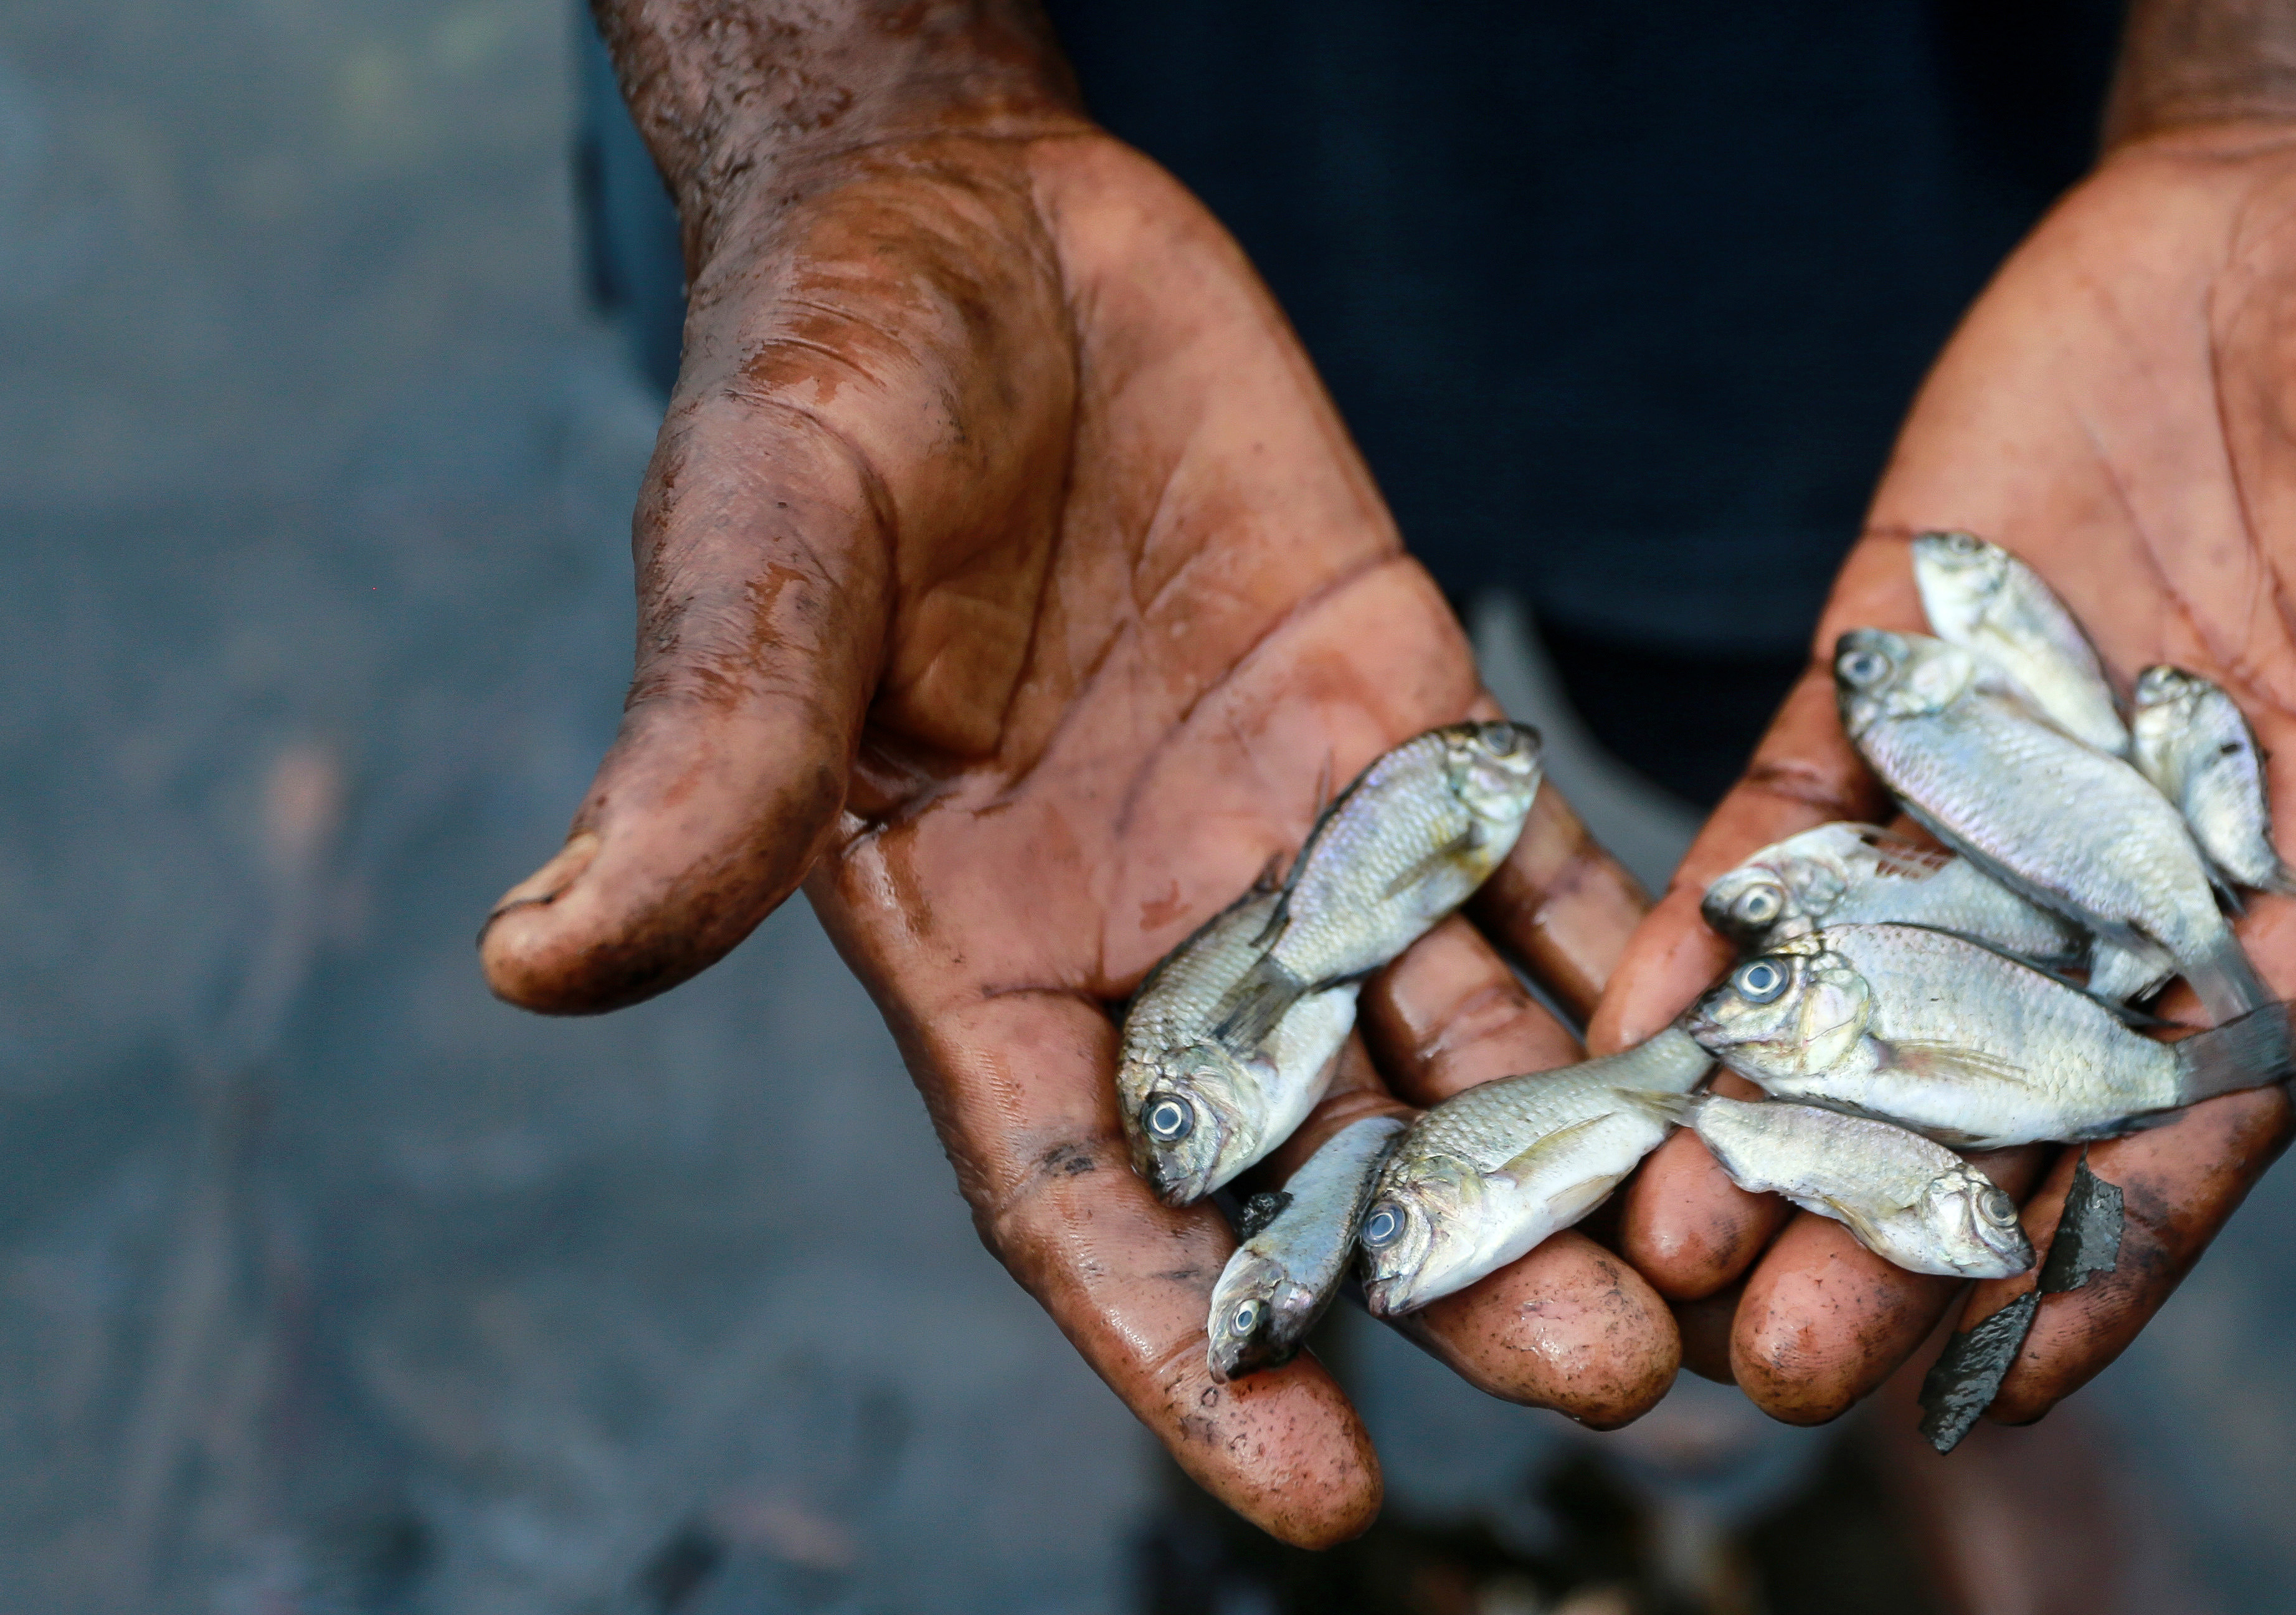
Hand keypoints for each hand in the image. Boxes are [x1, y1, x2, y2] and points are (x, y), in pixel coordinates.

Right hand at [479, 17, 1669, 1545]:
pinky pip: (1535, 871)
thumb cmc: (828, 374)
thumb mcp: (763, 550)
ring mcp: (1293, 831)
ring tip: (1708, 1264)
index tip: (1312, 1488)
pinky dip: (1637, 962)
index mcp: (972, 946)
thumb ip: (710, 761)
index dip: (1184, 1345)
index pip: (1081, 1192)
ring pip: (1452, 1038)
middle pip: (1311, 1150)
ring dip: (1576, 1151)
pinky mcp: (1405, 715)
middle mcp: (1151, 930)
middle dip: (1445, 1272)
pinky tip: (1755, 1045)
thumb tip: (540, 962)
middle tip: (1604, 1376)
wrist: (977, 209)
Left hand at [1589, 116, 2295, 1422]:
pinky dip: (1693, 946)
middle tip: (1772, 1356)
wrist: (2287, 203)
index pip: (2217, 1107)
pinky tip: (1597, 1047)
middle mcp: (2139, 873)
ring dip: (1759, 1132)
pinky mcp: (1877, 690)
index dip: (2121, 1249)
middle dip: (1895, 1228)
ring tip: (1645, 1257)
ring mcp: (1991, 788)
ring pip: (1858, 1005)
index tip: (2008, 1376)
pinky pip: (1770, 845)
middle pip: (2005, 1099)